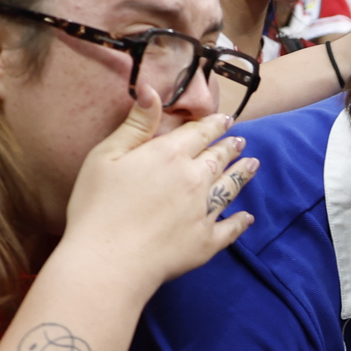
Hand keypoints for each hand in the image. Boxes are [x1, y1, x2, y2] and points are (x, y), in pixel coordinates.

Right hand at [56, 90, 257, 287]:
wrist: (109, 260)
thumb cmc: (98, 207)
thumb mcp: (106, 156)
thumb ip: (135, 124)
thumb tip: (152, 90)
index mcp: (169, 155)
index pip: (199, 133)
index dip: (213, 124)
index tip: (226, 119)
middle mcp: (194, 180)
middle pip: (218, 158)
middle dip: (231, 146)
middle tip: (241, 140)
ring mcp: (203, 212)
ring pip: (230, 188)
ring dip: (242, 174)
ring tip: (252, 164)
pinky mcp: (205, 242)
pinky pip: (229, 229)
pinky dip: (240, 222)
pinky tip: (247, 218)